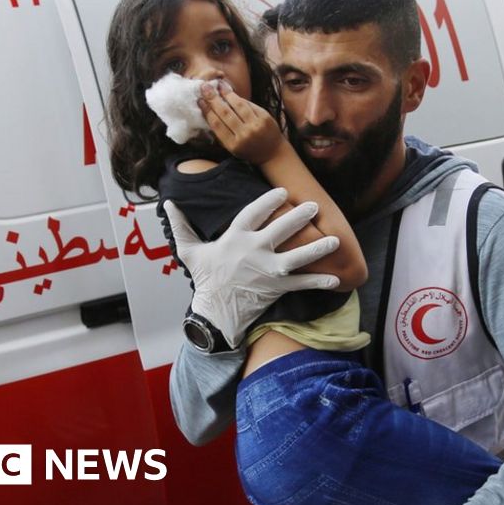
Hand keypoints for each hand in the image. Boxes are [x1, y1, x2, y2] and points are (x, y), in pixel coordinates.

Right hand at [163, 188, 340, 347]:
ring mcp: (267, 271)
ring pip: (296, 258)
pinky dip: (318, 282)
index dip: (268, 201)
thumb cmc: (205, 279)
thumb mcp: (189, 251)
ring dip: (317, 249)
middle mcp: (253, 253)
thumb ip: (181, 226)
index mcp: (235, 239)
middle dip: (298, 218)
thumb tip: (167, 204)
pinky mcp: (276, 288)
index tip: (282, 192)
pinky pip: (301, 284)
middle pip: (280, 231)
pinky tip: (336, 279)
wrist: (215, 312)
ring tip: (335, 240)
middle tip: (314, 207)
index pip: (253, 213)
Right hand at [199, 81, 282, 164]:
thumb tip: (209, 111)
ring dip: (227, 94)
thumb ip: (222, 132)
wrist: (272, 153)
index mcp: (233, 144)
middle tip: (205, 87)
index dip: (207, 111)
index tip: (200, 101)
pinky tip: (232, 92)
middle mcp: (244, 135)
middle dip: (213, 98)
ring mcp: (256, 126)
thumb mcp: (232, 147)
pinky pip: (250, 104)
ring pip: (238, 105)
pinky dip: (240, 98)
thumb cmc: (248, 150)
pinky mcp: (265, 118)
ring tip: (219, 85)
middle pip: (225, 113)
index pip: (217, 124)